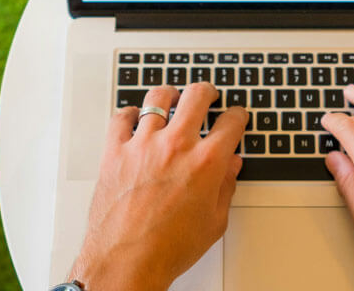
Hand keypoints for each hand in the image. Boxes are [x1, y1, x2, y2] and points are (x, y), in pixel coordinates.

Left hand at [69, 82, 247, 290]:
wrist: (126, 262)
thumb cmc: (167, 248)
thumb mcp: (214, 222)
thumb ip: (226, 188)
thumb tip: (230, 168)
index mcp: (206, 163)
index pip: (231, 123)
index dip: (238, 116)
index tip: (236, 117)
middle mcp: (176, 146)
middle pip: (196, 96)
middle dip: (207, 92)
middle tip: (207, 95)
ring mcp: (143, 145)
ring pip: (157, 98)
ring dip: (169, 95)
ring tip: (171, 97)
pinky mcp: (115, 152)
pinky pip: (121, 118)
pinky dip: (130, 114)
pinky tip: (135, 117)